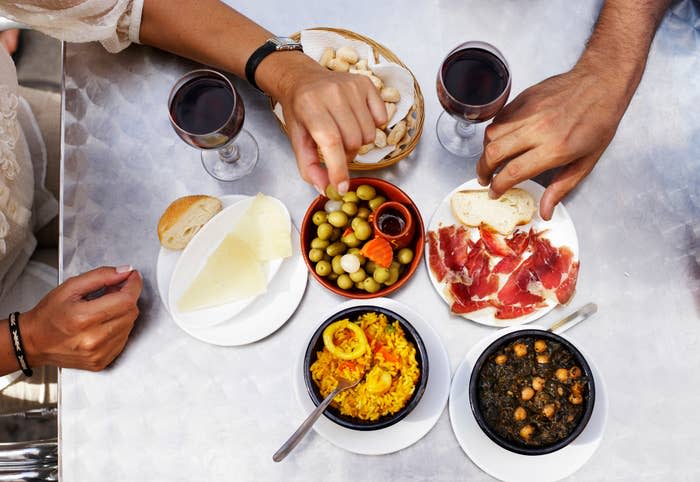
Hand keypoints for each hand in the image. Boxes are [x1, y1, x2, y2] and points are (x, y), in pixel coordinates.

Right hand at [21, 266, 142, 370]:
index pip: (126, 300)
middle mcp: (92, 340)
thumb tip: (126, 271)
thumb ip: (101, 276)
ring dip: (123, 313)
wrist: (33, 342)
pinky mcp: (101, 362)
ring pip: (130, 325)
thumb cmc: (49, 314)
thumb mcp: (70, 287)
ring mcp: (98, 354)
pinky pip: (123, 340)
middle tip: (112, 291)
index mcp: (83, 319)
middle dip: (126, 297)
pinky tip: (104, 323)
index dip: (133, 285)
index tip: (133, 277)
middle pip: (131, 312)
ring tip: (105, 308)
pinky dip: (119, 328)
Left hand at [275, 60, 386, 194]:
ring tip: (345, 133)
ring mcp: (351, 86)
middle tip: (336, 148)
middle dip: (347, 153)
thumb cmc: (300, 112)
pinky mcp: (366, 83)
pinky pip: (381, 118)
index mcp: (310, 107)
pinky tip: (357, 120)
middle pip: (353, 142)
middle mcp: (332, 93)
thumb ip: (309, 168)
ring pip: (369, 134)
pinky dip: (372, 125)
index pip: (331, 142)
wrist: (302, 79)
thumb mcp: (297, 140)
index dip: (338, 168)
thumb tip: (327, 189)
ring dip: (359, 141)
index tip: (341, 186)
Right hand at [476, 65, 629, 219]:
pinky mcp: (524, 98)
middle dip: (483, 170)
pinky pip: (499, 118)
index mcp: (554, 148)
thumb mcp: (587, 161)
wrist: (602, 83)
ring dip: (486, 151)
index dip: (498, 186)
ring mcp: (529, 111)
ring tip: (491, 160)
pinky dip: (494, 132)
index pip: (513, 171)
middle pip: (494, 153)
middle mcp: (537, 129)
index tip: (495, 192)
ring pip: (492, 134)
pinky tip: (500, 140)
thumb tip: (545, 211)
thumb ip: (562, 187)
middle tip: (485, 178)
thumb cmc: (599, 122)